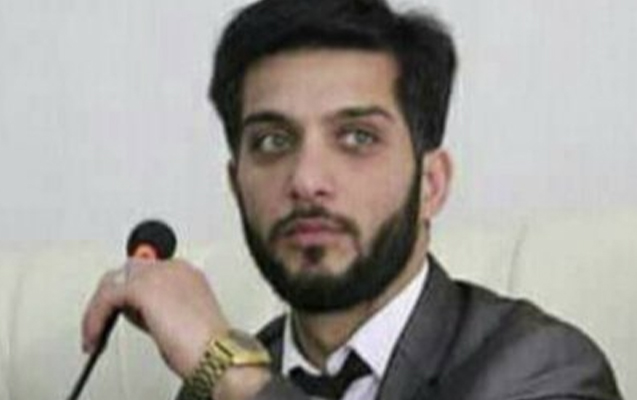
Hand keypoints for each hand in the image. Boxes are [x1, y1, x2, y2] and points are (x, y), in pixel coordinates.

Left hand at [82, 259, 229, 377]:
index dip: (132, 293)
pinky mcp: (142, 288)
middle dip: (114, 296)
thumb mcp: (182, 320)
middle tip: (103, 322)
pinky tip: (95, 336)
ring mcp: (158, 274)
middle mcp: (174, 268)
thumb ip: (161, 308)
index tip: (124, 315)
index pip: (149, 271)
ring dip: (100, 307)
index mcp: (187, 273)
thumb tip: (140, 313)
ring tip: (95, 332)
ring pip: (113, 282)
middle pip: (128, 271)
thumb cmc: (207, 346)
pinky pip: (106, 299)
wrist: (215, 352)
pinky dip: (95, 318)